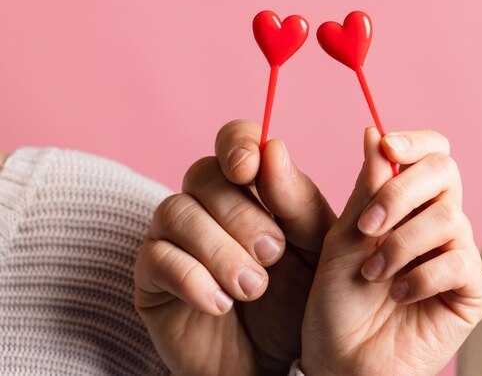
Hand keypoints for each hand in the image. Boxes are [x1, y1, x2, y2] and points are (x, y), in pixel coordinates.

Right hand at [134, 120, 335, 375]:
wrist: (271, 362)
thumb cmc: (295, 300)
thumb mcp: (313, 250)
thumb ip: (298, 201)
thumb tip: (273, 148)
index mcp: (248, 189)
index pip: (233, 142)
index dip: (237, 144)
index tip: (249, 167)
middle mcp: (205, 205)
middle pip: (203, 175)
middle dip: (241, 214)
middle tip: (272, 253)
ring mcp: (173, 238)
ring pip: (177, 212)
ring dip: (220, 249)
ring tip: (253, 287)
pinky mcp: (152, 278)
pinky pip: (158, 260)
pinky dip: (194, 279)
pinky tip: (221, 304)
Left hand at [301, 128, 481, 374]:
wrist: (342, 359)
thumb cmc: (336, 299)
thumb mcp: (342, 237)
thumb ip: (364, 189)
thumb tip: (373, 133)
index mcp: (404, 203)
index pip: (430, 153)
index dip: (414, 143)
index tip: (386, 148)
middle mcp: (434, 222)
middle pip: (445, 172)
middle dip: (401, 193)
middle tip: (367, 227)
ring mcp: (455, 254)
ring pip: (448, 218)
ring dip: (401, 245)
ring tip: (373, 275)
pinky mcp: (470, 291)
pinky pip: (461, 263)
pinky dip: (422, 276)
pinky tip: (398, 295)